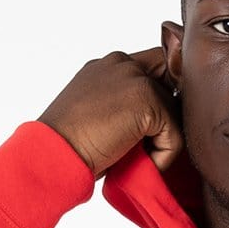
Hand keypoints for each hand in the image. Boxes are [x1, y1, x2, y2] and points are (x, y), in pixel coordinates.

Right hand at [38, 47, 184, 177]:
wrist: (53, 153)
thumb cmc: (68, 145)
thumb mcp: (97, 115)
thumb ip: (124, 105)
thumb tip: (154, 124)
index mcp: (109, 67)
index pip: (154, 67)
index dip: (160, 97)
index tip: (147, 131)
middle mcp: (122, 64)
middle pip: (171, 80)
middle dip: (168, 112)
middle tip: (147, 143)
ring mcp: (135, 78)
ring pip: (174, 111)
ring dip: (161, 141)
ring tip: (134, 156)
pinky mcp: (147, 99)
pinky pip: (175, 135)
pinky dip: (162, 158)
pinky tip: (138, 163)